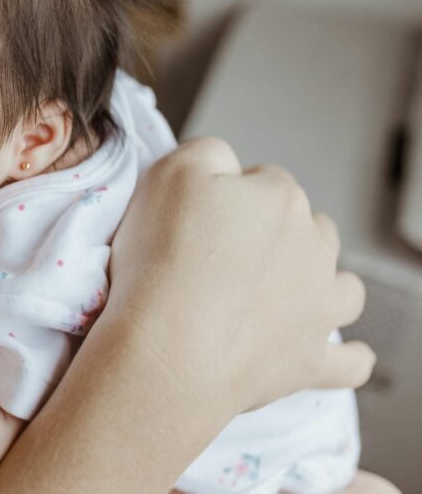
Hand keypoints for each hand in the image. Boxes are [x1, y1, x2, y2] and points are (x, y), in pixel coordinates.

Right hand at [105, 137, 374, 415]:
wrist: (166, 350)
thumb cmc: (161, 261)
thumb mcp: (166, 172)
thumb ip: (207, 151)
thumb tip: (226, 163)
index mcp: (280, 199)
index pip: (261, 180)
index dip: (226, 197)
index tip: (195, 219)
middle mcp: (314, 247)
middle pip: (304, 226)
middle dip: (272, 235)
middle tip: (218, 256)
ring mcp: (320, 307)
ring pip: (339, 283)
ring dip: (314, 283)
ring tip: (270, 294)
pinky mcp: (313, 360)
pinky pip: (350, 360)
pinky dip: (344, 355)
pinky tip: (325, 347)